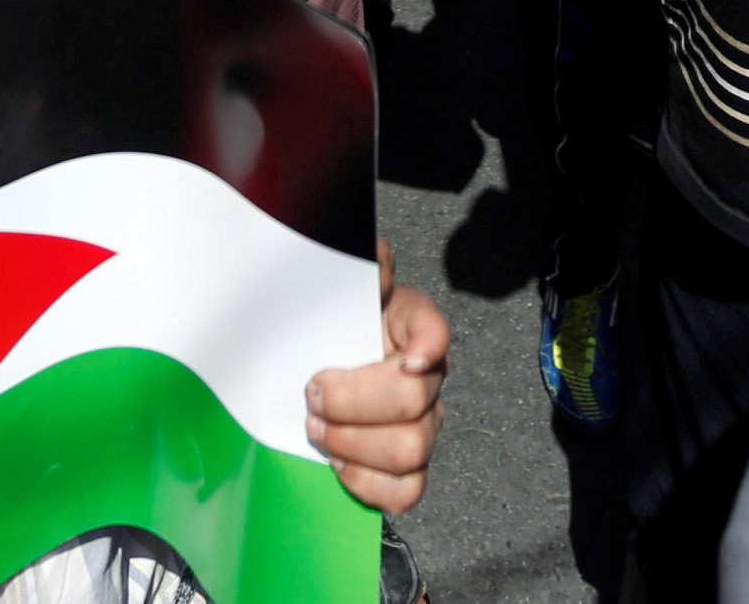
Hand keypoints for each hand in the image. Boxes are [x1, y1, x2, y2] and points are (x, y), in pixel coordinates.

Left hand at [309, 260, 447, 515]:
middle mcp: (425, 376)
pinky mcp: (408, 468)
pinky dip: (368, 484)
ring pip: (410, 449)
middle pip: (411, 401)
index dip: (428, 346)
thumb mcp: (338, 293)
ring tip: (317, 429)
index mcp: (410, 327)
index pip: (434, 331)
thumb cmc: (330, 330)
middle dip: (353, 404)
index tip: (403, 357)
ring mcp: (422, 424)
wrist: (317, 368)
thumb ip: (357, 271)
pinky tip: (339, 464)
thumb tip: (379, 258)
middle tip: (314, 396)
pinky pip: (406, 491)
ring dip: (352, 444)